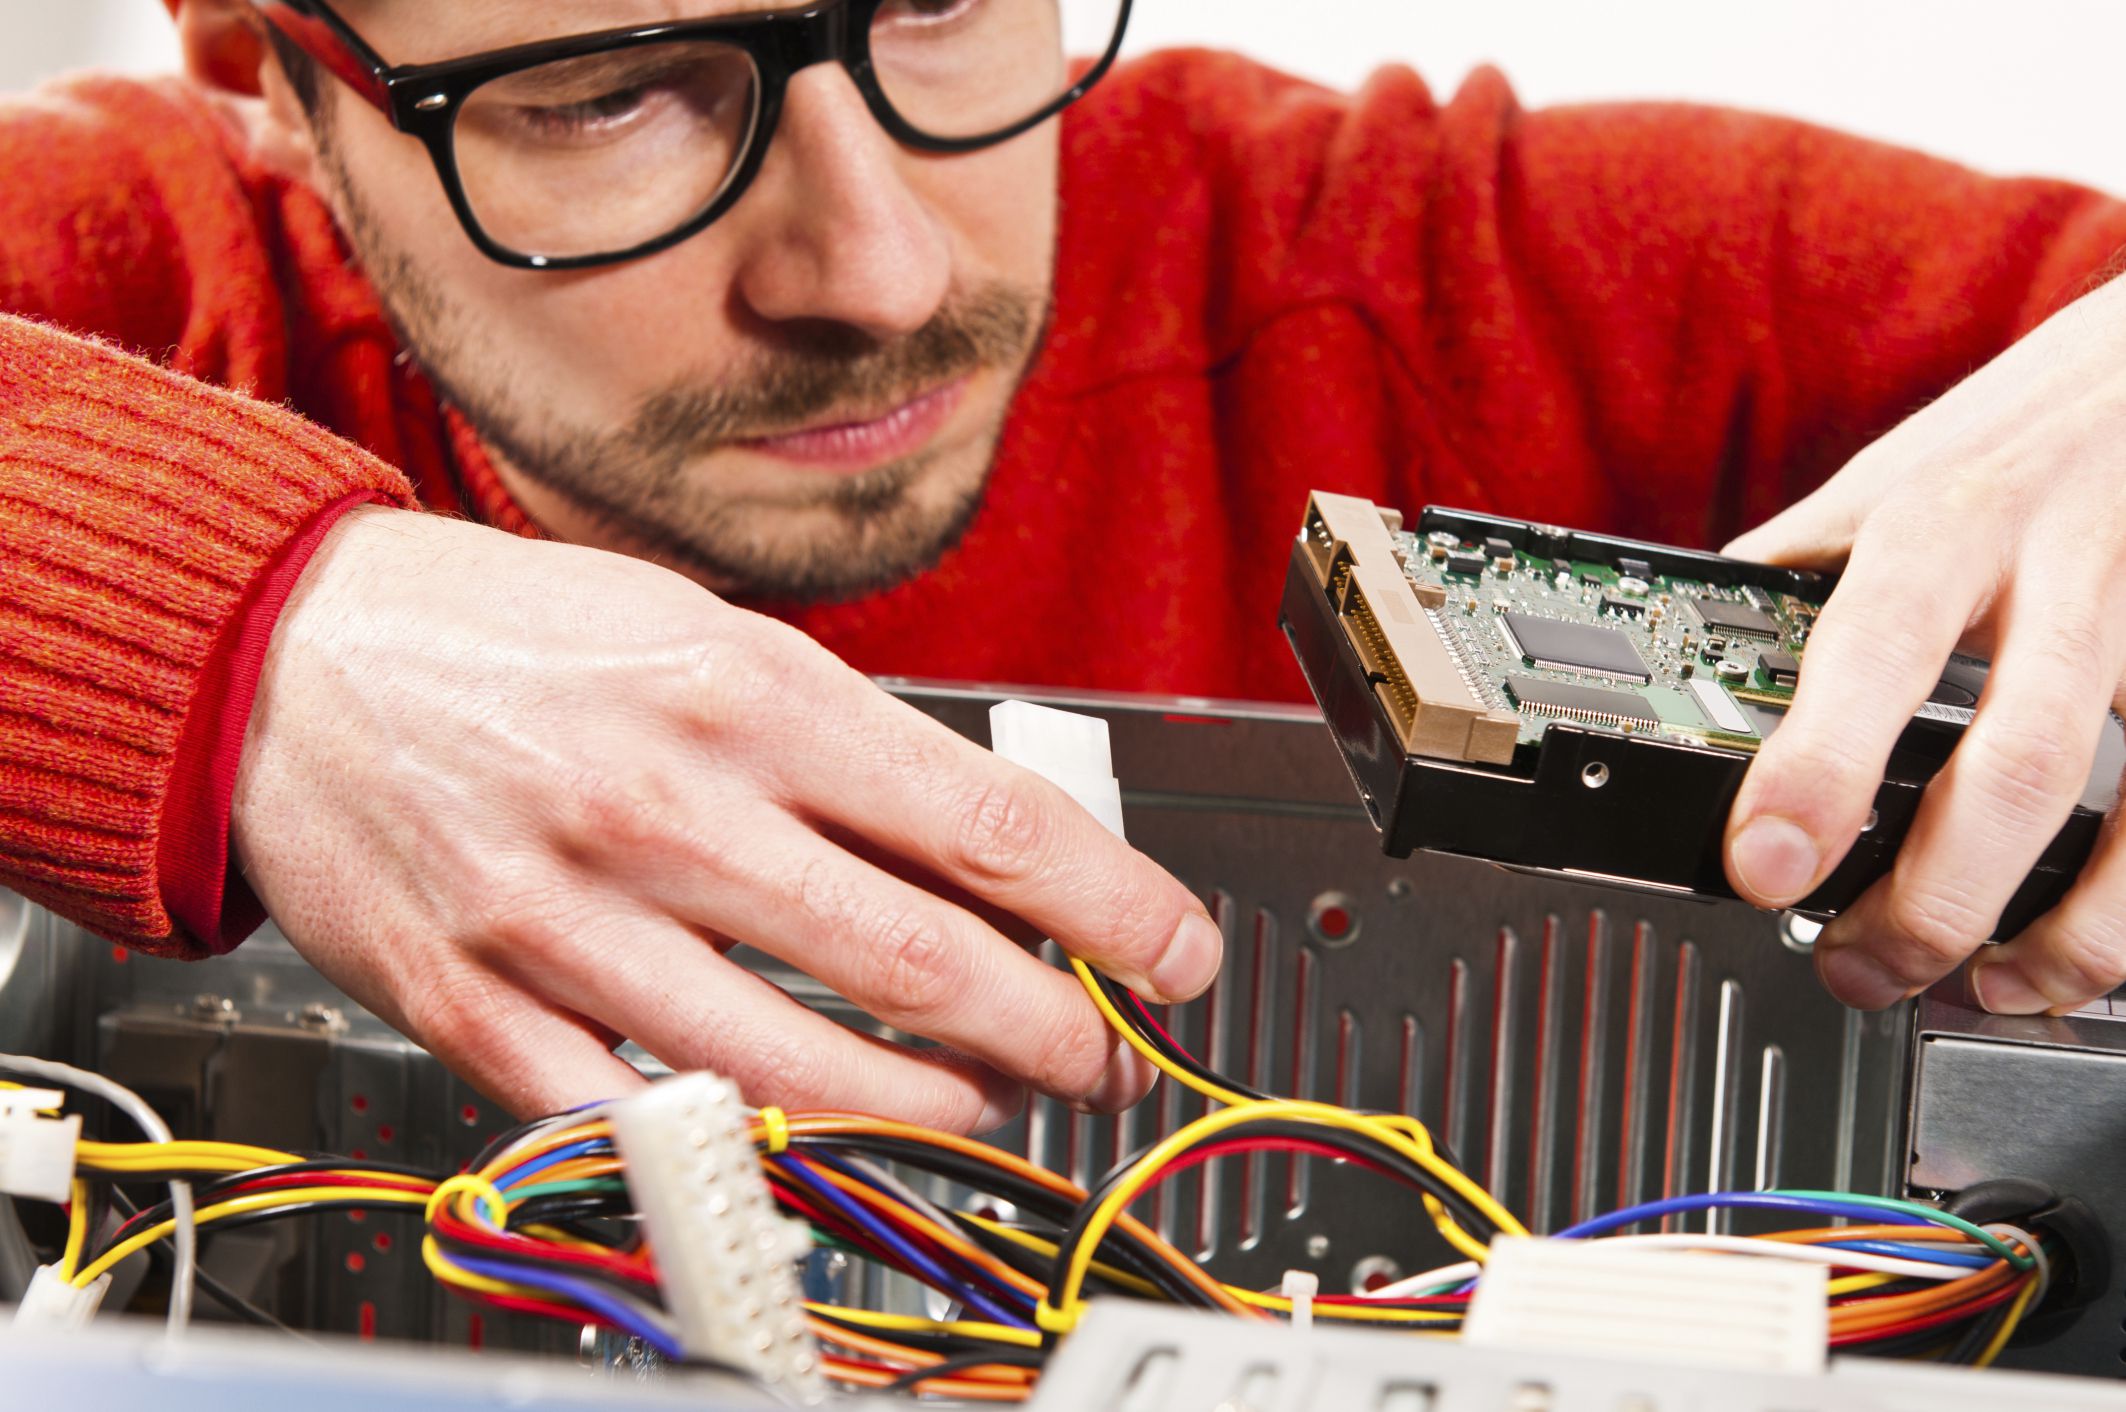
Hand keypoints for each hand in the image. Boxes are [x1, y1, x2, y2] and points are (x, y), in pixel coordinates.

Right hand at [232, 508, 1218, 1124]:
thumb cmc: (518, 640)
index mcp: (747, 692)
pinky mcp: (483, 1010)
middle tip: (1109, 1059)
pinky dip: (752, 1144)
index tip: (1178, 954)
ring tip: (992, 1108)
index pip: (988, 824)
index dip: (1117, 909)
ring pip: (802, 1067)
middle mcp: (666, 805)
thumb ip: (847, 748)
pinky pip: (644, 1120)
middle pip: (920, 962)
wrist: (290, 659)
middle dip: (1057, 1034)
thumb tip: (995, 854)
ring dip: (935, 1110)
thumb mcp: (709, 633)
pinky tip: (818, 1138)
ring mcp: (568, 921)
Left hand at [1721, 275, 2125, 1014]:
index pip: (1870, 649)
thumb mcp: (1884, 478)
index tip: (1761, 869)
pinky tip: (2079, 956)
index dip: (1817, 768)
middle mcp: (2062, 572)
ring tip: (1976, 986)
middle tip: (1857, 966)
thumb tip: (1678, 654)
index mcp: (1941, 523)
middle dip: (1934, 896)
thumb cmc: (2012, 439)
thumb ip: (1796, 574)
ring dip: (2060, 933)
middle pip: (2017, 759)